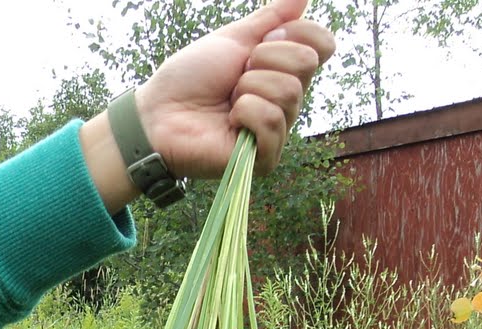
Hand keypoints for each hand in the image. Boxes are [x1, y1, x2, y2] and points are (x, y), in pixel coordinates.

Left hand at [80, 0, 334, 209]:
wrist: (159, 113)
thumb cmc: (191, 77)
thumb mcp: (233, 38)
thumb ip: (271, 18)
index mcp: (284, 71)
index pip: (322, 45)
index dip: (294, 34)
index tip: (259, 42)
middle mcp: (287, 101)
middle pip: (305, 65)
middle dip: (262, 60)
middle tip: (235, 76)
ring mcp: (278, 130)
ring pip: (287, 92)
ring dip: (248, 87)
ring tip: (228, 100)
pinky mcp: (266, 158)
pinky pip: (271, 121)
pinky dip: (244, 112)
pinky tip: (229, 121)